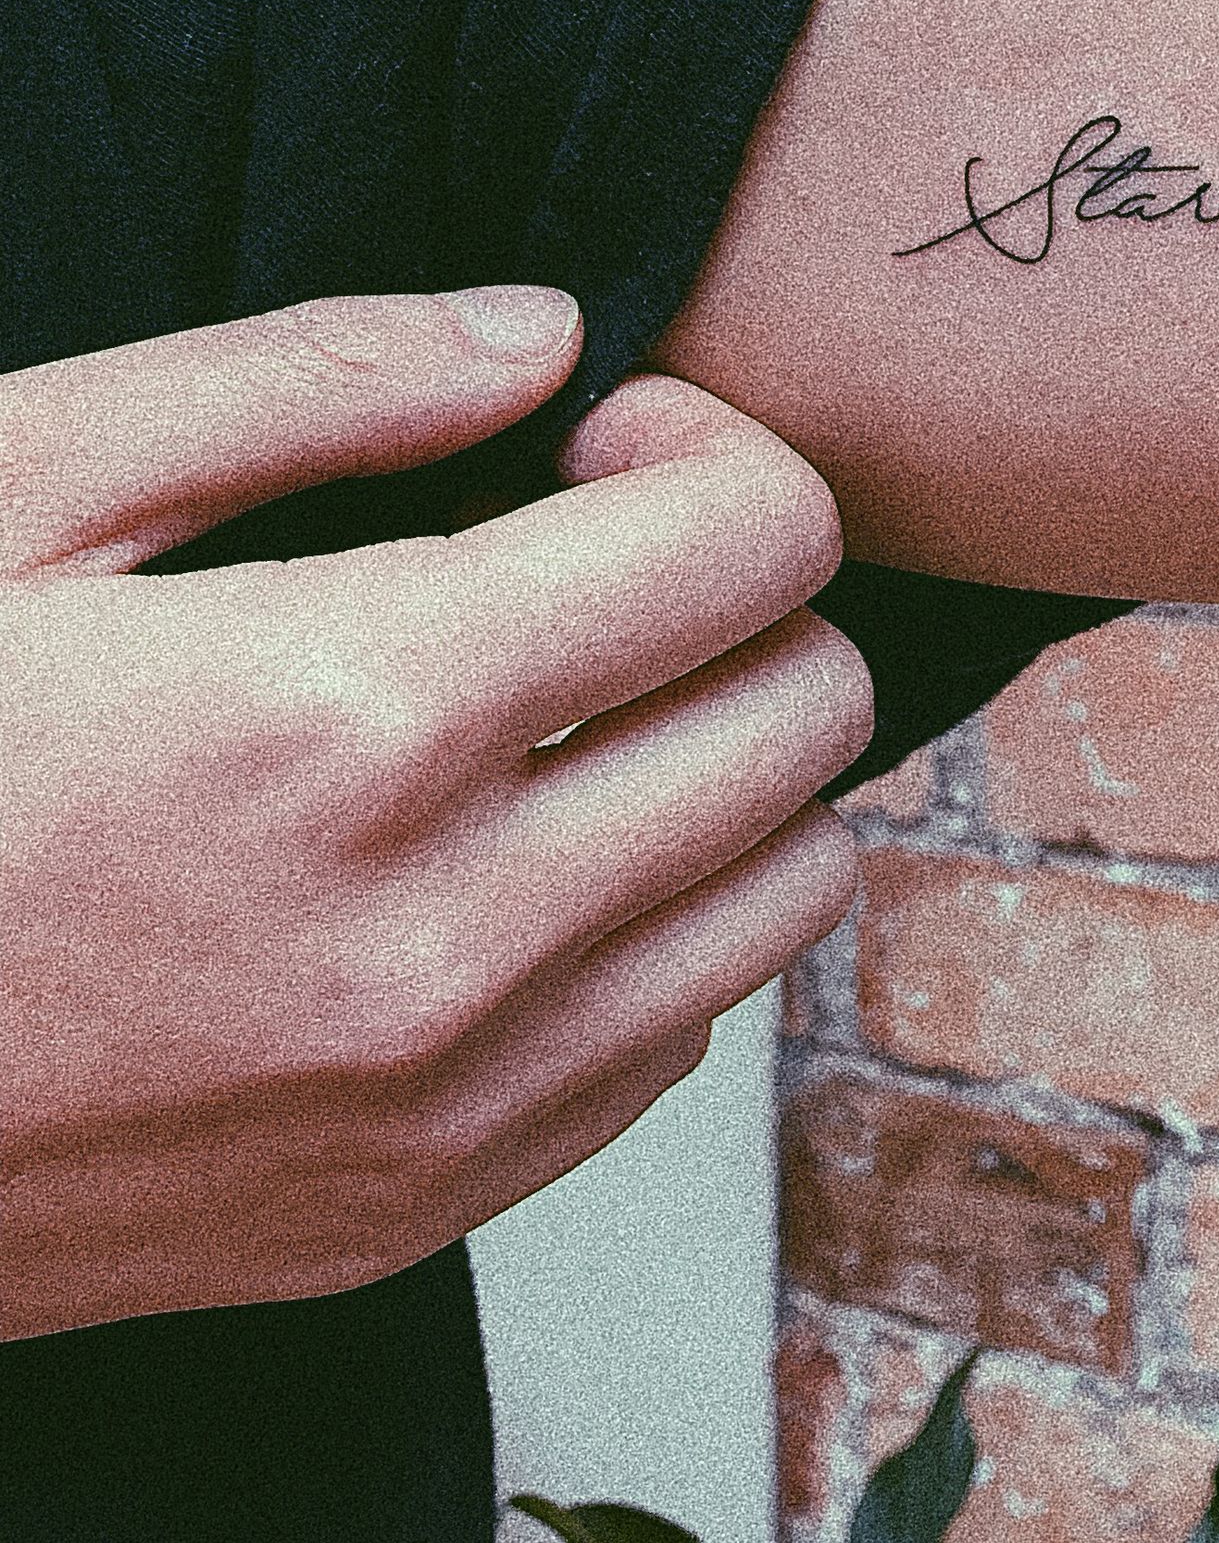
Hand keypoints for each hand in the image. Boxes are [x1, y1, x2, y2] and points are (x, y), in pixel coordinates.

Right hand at [0, 289, 872, 1339]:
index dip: (711, 449)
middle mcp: (451, 934)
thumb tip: (536, 335)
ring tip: (568, 720)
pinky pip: (680, 1031)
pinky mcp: (428, 1207)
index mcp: (353, 715)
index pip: (757, 539)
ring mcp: (452, 1101)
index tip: (600, 450)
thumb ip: (301, 382)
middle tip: (593, 571)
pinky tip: (498, 869)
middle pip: (814, 709)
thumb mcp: (2, 493)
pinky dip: (649, 926)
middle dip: (740, 598)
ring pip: (793, 885)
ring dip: (727, 768)